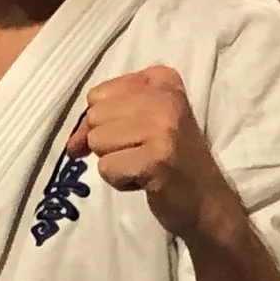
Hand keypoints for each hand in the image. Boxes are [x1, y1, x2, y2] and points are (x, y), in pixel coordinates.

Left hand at [68, 65, 230, 243]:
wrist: (207, 202)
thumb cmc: (170, 161)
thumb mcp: (139, 126)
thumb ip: (101, 122)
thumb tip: (72, 145)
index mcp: (161, 79)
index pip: (97, 94)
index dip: (103, 122)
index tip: (131, 135)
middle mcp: (165, 96)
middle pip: (95, 117)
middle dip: (110, 144)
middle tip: (142, 153)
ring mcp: (162, 127)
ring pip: (97, 142)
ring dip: (116, 163)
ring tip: (145, 165)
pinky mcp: (156, 158)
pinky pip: (106, 168)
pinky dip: (120, 181)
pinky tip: (146, 180)